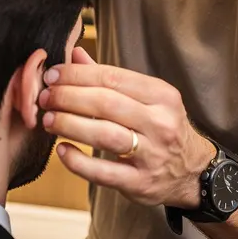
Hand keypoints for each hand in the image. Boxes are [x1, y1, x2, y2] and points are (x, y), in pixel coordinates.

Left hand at [39, 48, 216, 208]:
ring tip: (48, 120)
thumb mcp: (148, 99)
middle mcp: (160, 123)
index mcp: (162, 96)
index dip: (77, 74)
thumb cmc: (163, 129)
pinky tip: (62, 150)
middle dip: (68, 97)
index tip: (53, 75)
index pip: (113, 78)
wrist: (192, 172)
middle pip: (106, 103)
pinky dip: (78, 161)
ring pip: (104, 135)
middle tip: (45, 97)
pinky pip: (103, 172)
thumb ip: (111, 79)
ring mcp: (152, 154)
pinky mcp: (140, 183)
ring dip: (69, 125)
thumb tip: (75, 55)